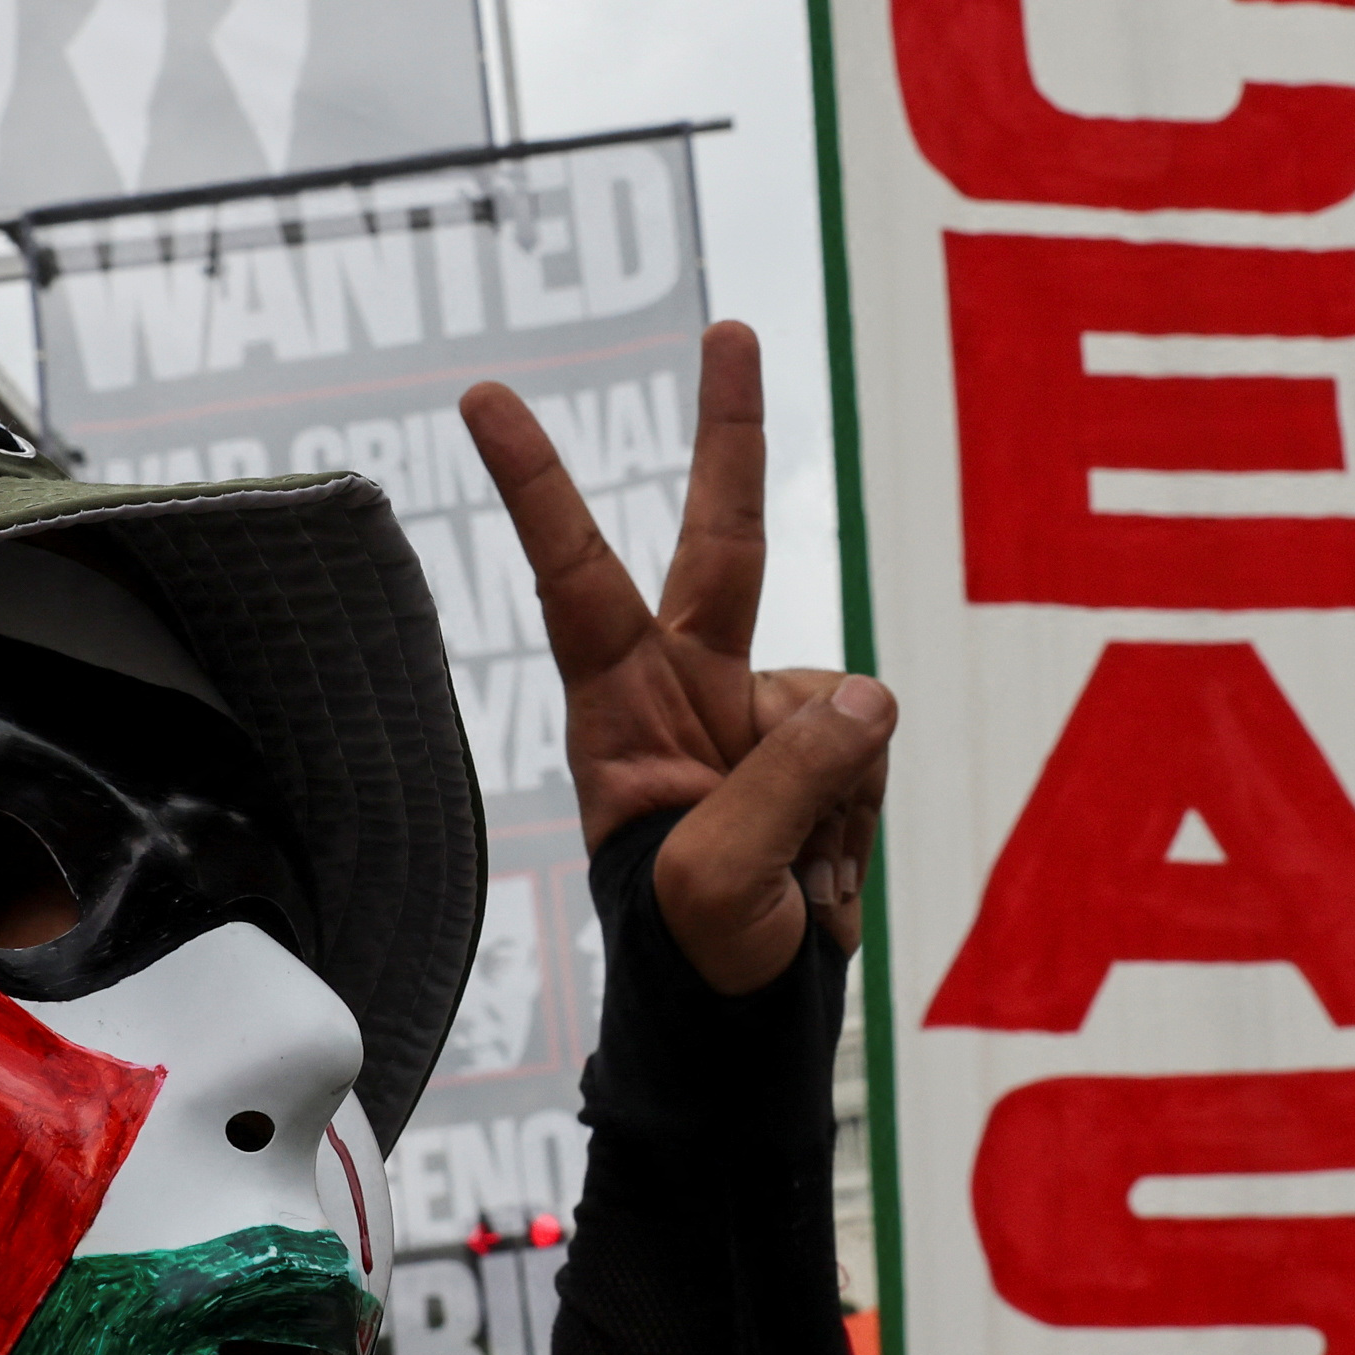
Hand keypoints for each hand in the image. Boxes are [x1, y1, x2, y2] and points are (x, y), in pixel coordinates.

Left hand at [465, 321, 891, 993]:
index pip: (575, 576)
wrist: (740, 1028)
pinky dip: (859, 815)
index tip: (482, 396)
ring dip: (834, 792)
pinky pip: (872, 745)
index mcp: (621, 710)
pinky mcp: (824, 754)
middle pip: (725, 546)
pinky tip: (820, 879)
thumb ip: (793, 775)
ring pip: (837, 697)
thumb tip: (865, 696)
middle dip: (733, 437)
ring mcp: (761, 720)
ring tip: (791, 880)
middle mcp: (689, 691)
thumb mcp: (723, 879)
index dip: (537, 485)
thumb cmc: (695, 957)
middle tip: (731, 326)